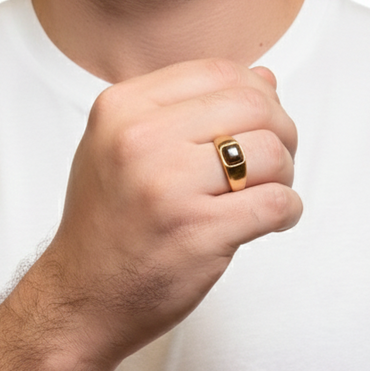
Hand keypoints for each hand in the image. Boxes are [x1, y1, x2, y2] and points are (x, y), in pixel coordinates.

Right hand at [44, 58, 301, 363]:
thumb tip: (264, 79)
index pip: (218, 73)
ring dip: (284, 175)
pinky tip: (273, 221)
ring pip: (270, 152)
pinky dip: (288, 211)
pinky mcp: (198, 232)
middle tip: (274, 164)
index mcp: (122, 110)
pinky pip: (276, 203)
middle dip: (280, 133)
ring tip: (267, 195)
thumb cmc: (108, 227)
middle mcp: (141, 140)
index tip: (258, 127)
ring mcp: (169, 187)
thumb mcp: (123, 151)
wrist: (81, 297)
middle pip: (253, 106)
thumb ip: (188, 111)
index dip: (255, 95)